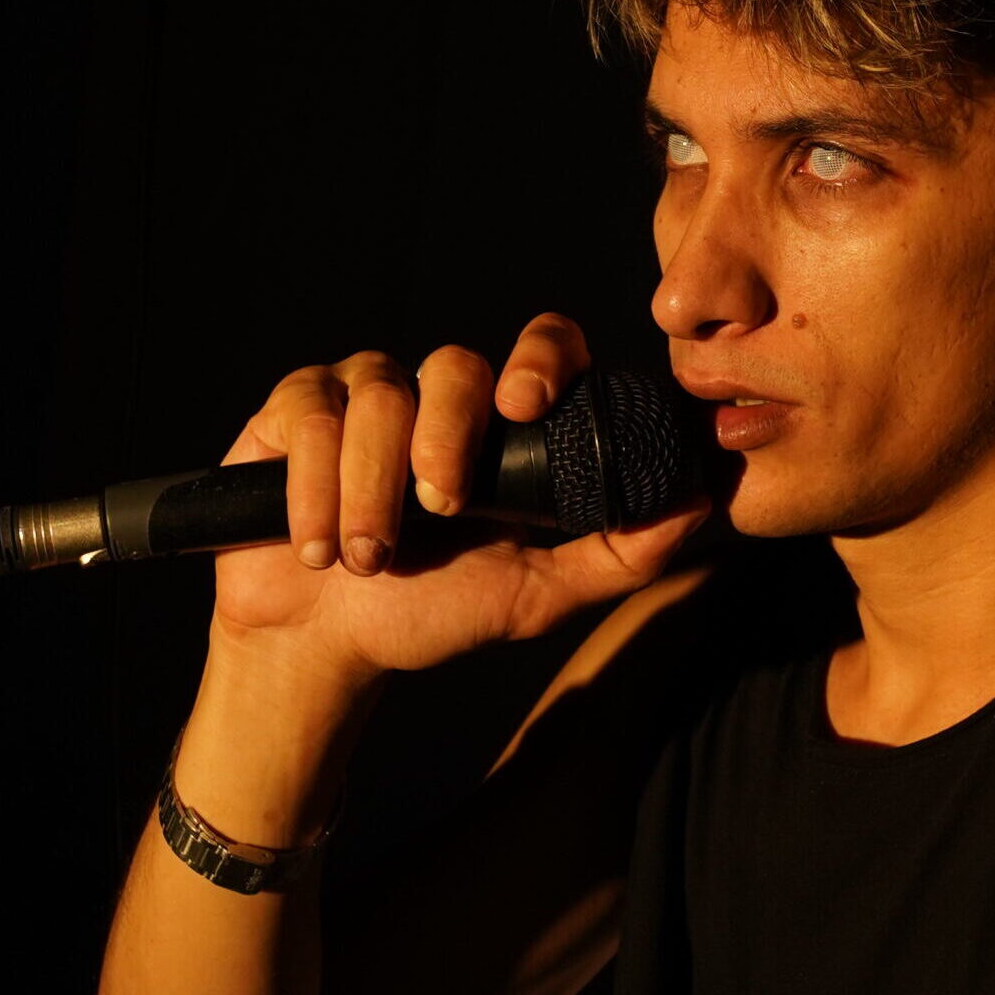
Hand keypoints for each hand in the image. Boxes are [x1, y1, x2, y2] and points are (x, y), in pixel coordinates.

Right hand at [210, 314, 707, 681]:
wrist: (324, 648)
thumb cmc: (432, 614)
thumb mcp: (537, 595)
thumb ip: (619, 554)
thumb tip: (699, 505)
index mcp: (503, 425)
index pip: (543, 347)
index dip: (541, 358)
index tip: (527, 405)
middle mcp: (437, 396)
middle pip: (454, 364)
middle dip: (445, 439)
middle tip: (439, 512)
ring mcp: (363, 395)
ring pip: (378, 395)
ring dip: (372, 489)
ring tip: (366, 558)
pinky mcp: (295, 409)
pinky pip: (312, 413)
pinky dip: (315, 487)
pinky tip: (315, 542)